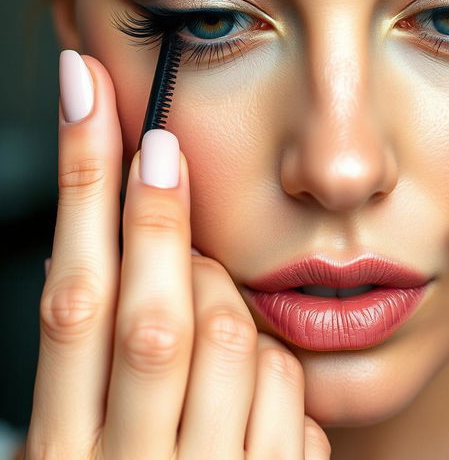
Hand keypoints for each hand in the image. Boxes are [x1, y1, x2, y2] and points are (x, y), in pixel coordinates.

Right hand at [23, 52, 330, 458]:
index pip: (71, 300)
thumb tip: (114, 267)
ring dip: (227, 299)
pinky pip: (292, 393)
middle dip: (156, 219)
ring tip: (213, 306)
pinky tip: (257, 387)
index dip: (79, 198)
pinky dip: (280, 370)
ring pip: (234, 339)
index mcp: (66, 454)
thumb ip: (105, 369)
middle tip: (161, 145)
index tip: (91, 113)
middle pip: (152, 314)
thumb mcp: (91, 451)